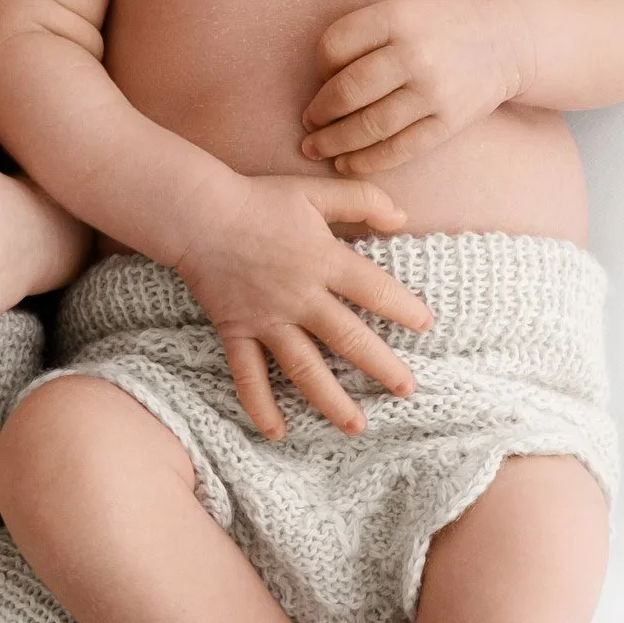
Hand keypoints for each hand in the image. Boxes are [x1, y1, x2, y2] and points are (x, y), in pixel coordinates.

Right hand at [174, 176, 432, 438]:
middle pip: (349, 340)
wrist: (198, 214)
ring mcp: (267, 319)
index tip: (425, 326)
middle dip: (382, 367)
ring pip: (304, 368)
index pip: (375, 290)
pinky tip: (277, 432)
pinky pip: (248, 375)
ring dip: (332, 400)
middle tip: (407, 390)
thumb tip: (402, 218)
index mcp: (323, 261)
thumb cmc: (259, 199)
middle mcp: (299, 297)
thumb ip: (363, 200)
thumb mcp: (315, 190)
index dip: (404, 308)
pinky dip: (260, 405)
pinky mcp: (237, 331)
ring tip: (356, 426)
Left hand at [298, 0, 521, 175]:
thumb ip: (365, 30)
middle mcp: (415, 54)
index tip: (320, 77)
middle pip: (346, 91)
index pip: (334, 47)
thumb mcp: (404, 3)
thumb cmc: (444, 19)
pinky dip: (367, 161)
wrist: (509, 37)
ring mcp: (434, 91)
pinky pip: (399, 149)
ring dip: (334, 143)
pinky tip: (347, 163)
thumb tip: (319, 77)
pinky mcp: (449, 121)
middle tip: (308, 123)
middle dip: (319, 113)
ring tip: (316, 149)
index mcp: (397, 17)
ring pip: (368, 126)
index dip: (318, 66)